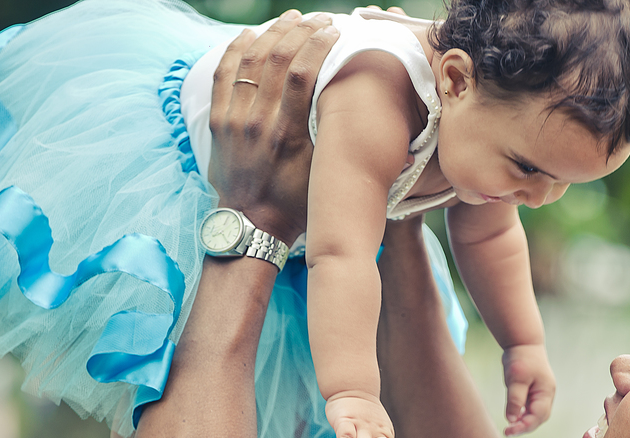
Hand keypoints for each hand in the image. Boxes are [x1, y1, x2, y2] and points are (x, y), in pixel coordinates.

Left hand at [207, 11, 339, 245]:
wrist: (251, 225)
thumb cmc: (295, 204)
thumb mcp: (325, 180)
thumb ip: (349, 154)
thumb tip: (410, 150)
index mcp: (288, 134)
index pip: (302, 73)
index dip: (319, 45)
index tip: (335, 31)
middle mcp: (259, 122)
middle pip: (277, 59)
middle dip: (300, 31)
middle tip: (318, 19)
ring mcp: (235, 120)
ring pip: (250, 60)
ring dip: (272, 33)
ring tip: (291, 18)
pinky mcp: (219, 121)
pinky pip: (224, 74)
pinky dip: (237, 49)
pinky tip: (252, 34)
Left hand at [502, 343, 555, 435]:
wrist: (523, 342)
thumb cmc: (521, 358)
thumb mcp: (516, 378)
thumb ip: (515, 399)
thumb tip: (512, 419)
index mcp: (546, 392)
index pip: (538, 416)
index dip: (524, 426)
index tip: (509, 431)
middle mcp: (546, 395)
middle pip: (538, 418)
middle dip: (525, 427)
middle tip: (508, 432)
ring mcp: (540, 394)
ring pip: (534, 414)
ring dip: (523, 422)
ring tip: (509, 428)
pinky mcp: (533, 392)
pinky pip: (529, 408)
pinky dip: (522, 415)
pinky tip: (512, 417)